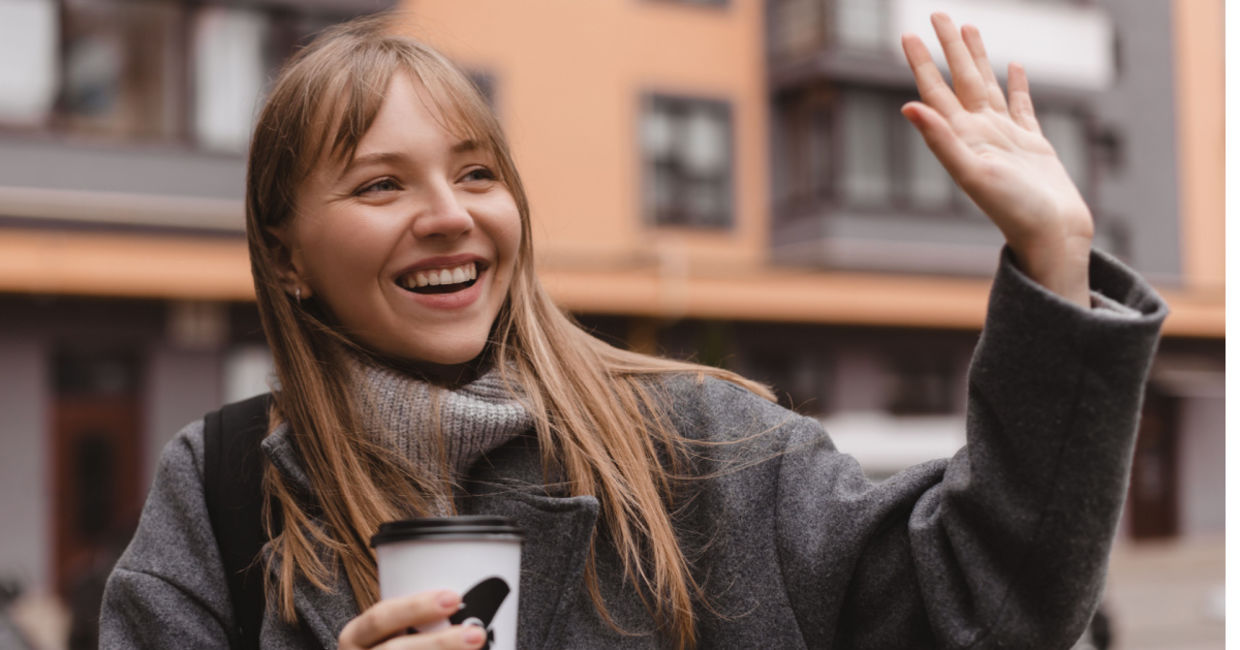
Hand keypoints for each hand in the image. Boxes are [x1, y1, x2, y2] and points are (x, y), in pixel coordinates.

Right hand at [338, 590, 485, 648]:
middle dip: (439, 645)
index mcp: (357, 637)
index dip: (415, 607)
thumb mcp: (392, 627)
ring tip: (480, 649)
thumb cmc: (394, 644)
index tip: (453, 596)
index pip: (379, 618)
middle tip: (477, 634)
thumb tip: (477, 566)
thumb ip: (418, 609)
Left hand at [901, 13, 1092, 306]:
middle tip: (938, 14)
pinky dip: (1016, 85)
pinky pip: (1021, 105)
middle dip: (950, 47)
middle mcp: (979, 133)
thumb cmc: (1012, 210)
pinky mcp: (1033, 143)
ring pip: (988, 86)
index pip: (935, 91)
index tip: (908, 34)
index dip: (922, 62)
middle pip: (961, 79)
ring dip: (978, 58)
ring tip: (970, 29)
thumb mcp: (972, 173)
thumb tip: (907, 107)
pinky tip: (1014, 67)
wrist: (1052, 235)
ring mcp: (1006, 136)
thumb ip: (940, 140)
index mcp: (962, 138)